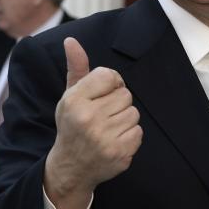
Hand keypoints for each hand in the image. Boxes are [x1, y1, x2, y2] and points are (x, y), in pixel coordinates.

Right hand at [44, 37, 141, 208]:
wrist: (71, 167)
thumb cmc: (72, 125)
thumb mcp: (70, 97)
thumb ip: (76, 69)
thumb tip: (71, 40)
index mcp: (74, 101)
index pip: (109, 75)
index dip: (110, 84)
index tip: (101, 95)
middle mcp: (88, 118)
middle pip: (125, 94)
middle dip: (117, 103)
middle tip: (102, 116)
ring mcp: (104, 137)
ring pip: (134, 112)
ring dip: (124, 120)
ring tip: (107, 128)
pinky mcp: (119, 153)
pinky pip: (139, 131)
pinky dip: (130, 136)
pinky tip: (114, 140)